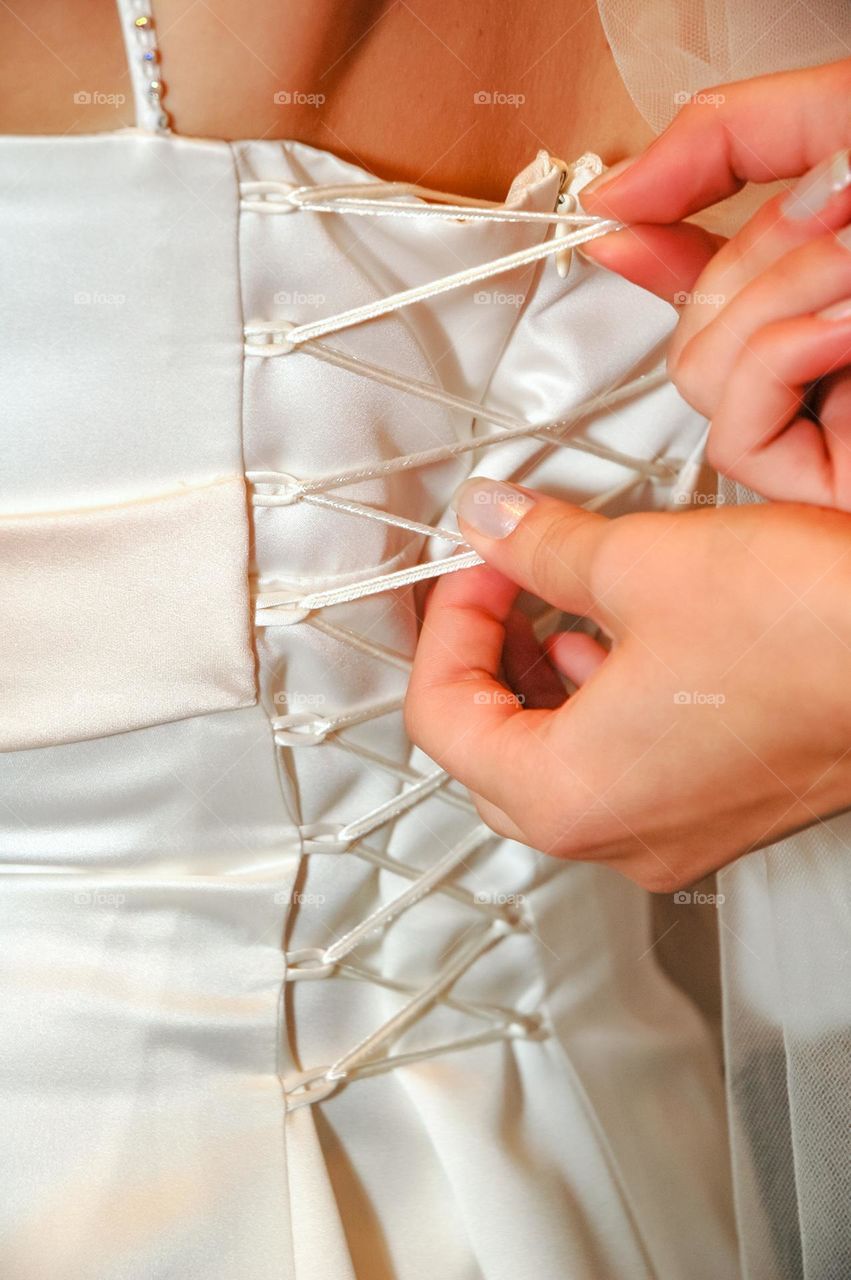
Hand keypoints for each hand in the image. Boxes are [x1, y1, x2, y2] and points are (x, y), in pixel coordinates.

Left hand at [405, 478, 850, 890]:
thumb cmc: (817, 635)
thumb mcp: (643, 562)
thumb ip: (541, 547)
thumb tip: (494, 524)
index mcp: (569, 794)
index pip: (442, 716)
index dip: (447, 623)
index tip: (476, 567)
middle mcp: (617, 836)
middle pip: (490, 752)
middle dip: (485, 657)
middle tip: (500, 586)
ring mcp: (673, 834)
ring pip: (554, 766)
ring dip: (540, 681)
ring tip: (558, 607)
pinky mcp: (721, 811)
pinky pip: (621, 770)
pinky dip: (599, 707)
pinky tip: (624, 646)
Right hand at [581, 60, 850, 508]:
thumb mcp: (843, 120)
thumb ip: (730, 133)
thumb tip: (614, 198)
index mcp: (823, 285)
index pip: (709, 279)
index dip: (658, 242)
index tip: (611, 212)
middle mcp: (818, 359)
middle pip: (692, 321)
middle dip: (756, 254)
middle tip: (842, 216)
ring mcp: (816, 423)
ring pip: (697, 374)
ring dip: (772, 300)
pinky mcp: (815, 487)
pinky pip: (731, 429)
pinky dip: (775, 361)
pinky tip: (844, 330)